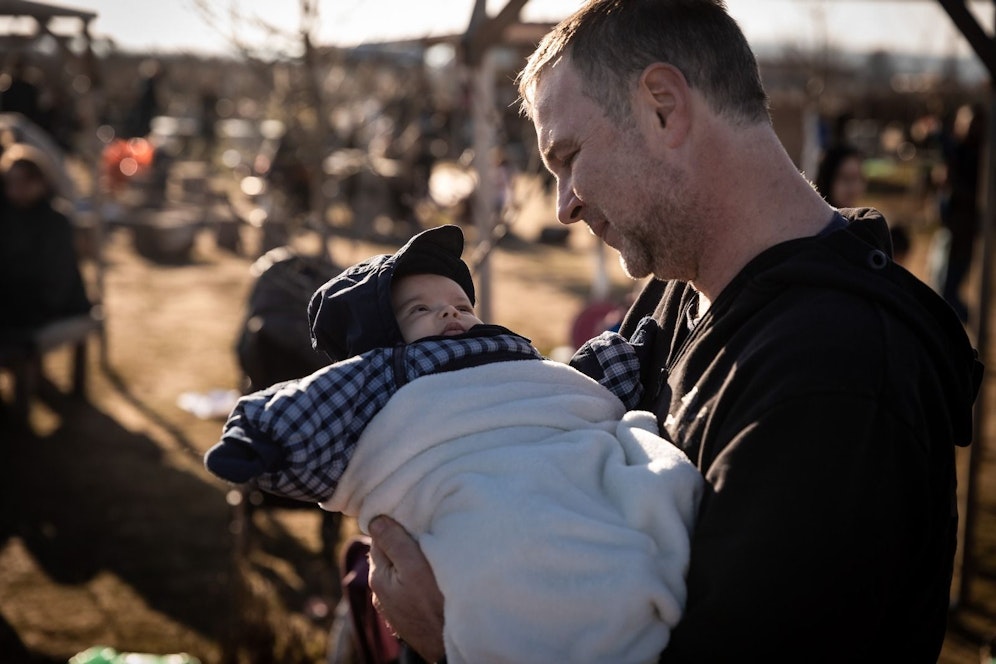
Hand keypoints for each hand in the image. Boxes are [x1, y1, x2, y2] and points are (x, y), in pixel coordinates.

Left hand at [368, 516, 445, 661]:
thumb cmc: (435, 603)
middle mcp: (380, 591)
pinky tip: (432, 578)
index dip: (397, 525)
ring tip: (432, 556)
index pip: (380, 537)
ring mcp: (394, 605)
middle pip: (390, 554)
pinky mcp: (408, 613)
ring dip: (411, 561)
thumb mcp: (414, 566)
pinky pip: (409, 586)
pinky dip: (417, 578)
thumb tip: (375, 518)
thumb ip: (394, 541)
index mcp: (378, 576)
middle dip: (404, 543)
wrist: (452, 642)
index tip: (416, 520)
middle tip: (428, 535)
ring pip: (400, 570)